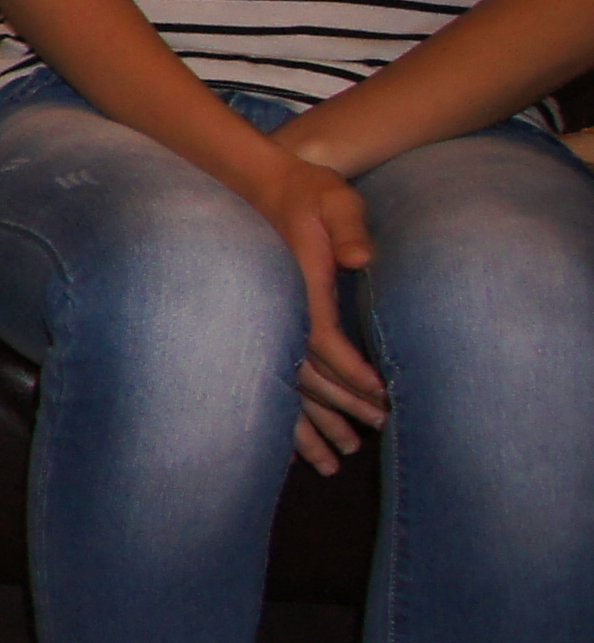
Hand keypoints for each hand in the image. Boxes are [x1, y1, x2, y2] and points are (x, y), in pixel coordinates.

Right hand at [231, 134, 380, 470]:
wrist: (260, 186)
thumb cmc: (309, 193)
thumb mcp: (334, 199)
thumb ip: (349, 227)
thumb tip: (360, 258)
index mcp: (299, 284)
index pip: (323, 337)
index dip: (350, 369)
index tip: (381, 392)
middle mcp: (279, 310)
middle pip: (304, 372)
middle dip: (341, 405)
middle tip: (379, 427)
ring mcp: (268, 320)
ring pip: (285, 383)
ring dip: (311, 423)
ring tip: (340, 456)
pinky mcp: (267, 324)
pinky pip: (275, 376)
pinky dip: (287, 412)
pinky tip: (301, 440)